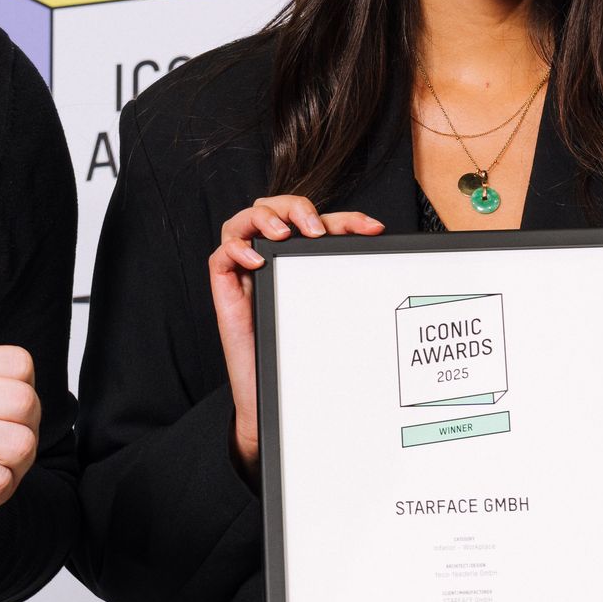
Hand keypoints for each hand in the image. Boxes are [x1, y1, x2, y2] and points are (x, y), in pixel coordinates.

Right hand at [209, 196, 386, 472]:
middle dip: (297, 207)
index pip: (320, 223)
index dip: (346, 218)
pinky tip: (256, 260)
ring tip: (283, 235)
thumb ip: (344, 288)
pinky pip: (220, 254)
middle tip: (316, 230)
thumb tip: (381, 268)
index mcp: (299, 259)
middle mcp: (271, 259)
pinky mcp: (226, 288)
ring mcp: (246, 272)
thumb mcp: (330, 315)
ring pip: (244, 220)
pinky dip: (236, 248)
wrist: (270, 394)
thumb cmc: (298, 354)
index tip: (372, 229)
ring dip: (265, 217)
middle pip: (276, 207)